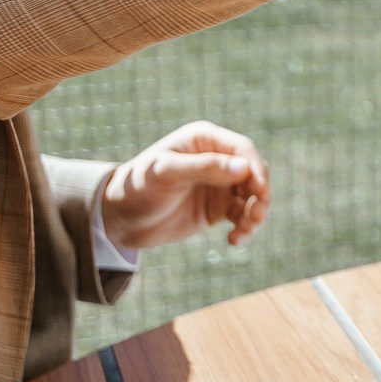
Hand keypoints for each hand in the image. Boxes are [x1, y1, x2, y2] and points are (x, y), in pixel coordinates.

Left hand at [100, 121, 269, 250]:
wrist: (119, 219)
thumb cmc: (137, 186)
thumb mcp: (166, 173)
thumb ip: (205, 167)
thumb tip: (244, 168)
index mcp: (205, 140)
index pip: (242, 149)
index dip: (255, 168)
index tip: (259, 190)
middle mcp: (217, 160)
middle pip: (254, 173)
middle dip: (260, 194)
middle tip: (256, 216)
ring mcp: (220, 185)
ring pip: (253, 196)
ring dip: (256, 214)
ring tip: (244, 231)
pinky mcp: (218, 209)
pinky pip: (242, 216)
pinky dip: (244, 228)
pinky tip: (234, 241)